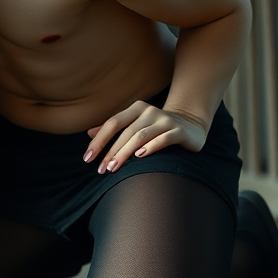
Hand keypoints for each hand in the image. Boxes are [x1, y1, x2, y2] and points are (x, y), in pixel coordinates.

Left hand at [83, 101, 207, 173]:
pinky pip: (163, 139)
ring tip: (114, 167)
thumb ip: (114, 128)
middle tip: (101, 170)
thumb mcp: (134, 125)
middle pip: (126, 132)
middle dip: (111, 152)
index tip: (87, 158)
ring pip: (140, 136)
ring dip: (125, 153)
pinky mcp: (179, 131)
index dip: (99, 141)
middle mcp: (150, 111)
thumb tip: (89, 134)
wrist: (191, 124)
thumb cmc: (155, 128)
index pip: (113, 123)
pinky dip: (150, 147)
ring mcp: (165, 120)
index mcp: (136, 108)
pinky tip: (139, 156)